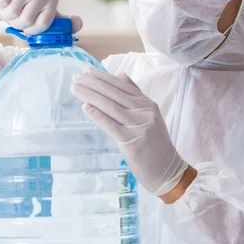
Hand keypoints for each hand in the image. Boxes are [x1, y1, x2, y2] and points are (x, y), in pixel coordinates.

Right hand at [0, 0, 81, 34]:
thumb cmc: (22, 6)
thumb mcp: (42, 15)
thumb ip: (60, 23)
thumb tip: (78, 22)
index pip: (43, 24)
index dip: (31, 30)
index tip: (28, 25)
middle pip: (26, 20)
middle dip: (16, 22)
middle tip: (15, 14)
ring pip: (12, 12)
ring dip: (6, 14)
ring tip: (8, 5)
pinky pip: (2, 2)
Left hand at [71, 67, 191, 200]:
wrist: (169, 171)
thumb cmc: (156, 145)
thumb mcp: (150, 116)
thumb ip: (135, 95)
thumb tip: (120, 75)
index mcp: (147, 104)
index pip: (121, 85)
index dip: (102, 77)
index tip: (86, 71)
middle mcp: (145, 111)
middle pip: (114, 93)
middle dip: (93, 83)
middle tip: (75, 77)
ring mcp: (139, 126)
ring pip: (110, 106)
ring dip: (90, 95)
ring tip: (75, 88)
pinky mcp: (132, 141)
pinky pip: (111, 125)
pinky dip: (97, 114)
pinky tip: (85, 107)